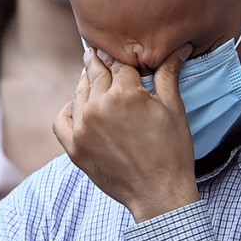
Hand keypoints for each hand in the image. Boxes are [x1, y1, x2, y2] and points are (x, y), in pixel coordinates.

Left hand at [54, 44, 198, 222]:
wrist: (159, 193)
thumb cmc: (172, 151)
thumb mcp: (174, 108)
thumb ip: (169, 74)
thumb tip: (179, 48)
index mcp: (125, 93)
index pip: (121, 63)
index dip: (127, 58)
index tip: (126, 53)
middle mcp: (98, 106)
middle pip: (97, 73)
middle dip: (102, 63)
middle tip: (99, 52)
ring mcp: (83, 127)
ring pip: (80, 93)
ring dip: (87, 83)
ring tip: (94, 77)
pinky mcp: (74, 147)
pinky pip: (62, 120)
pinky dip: (68, 110)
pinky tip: (78, 106)